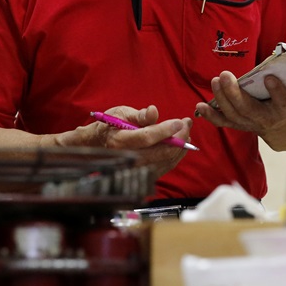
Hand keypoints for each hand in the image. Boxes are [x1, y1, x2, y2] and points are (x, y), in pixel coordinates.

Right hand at [56, 105, 190, 177]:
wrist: (98, 145)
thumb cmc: (110, 126)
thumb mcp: (120, 113)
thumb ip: (139, 115)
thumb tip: (153, 111)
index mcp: (120, 141)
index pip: (146, 138)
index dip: (165, 130)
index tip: (180, 122)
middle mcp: (128, 158)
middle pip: (160, 152)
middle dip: (179, 137)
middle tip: (187, 123)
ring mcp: (136, 169)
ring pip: (165, 161)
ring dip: (180, 147)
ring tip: (186, 132)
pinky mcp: (143, 174)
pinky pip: (165, 167)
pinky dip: (176, 156)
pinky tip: (181, 144)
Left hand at [196, 72, 285, 149]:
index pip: (283, 102)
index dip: (277, 91)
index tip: (269, 77)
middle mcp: (267, 120)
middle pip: (250, 109)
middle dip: (235, 94)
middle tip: (225, 76)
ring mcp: (251, 123)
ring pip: (234, 115)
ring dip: (222, 99)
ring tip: (215, 80)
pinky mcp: (238, 124)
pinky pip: (223, 121)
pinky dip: (211, 115)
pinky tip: (200, 106)